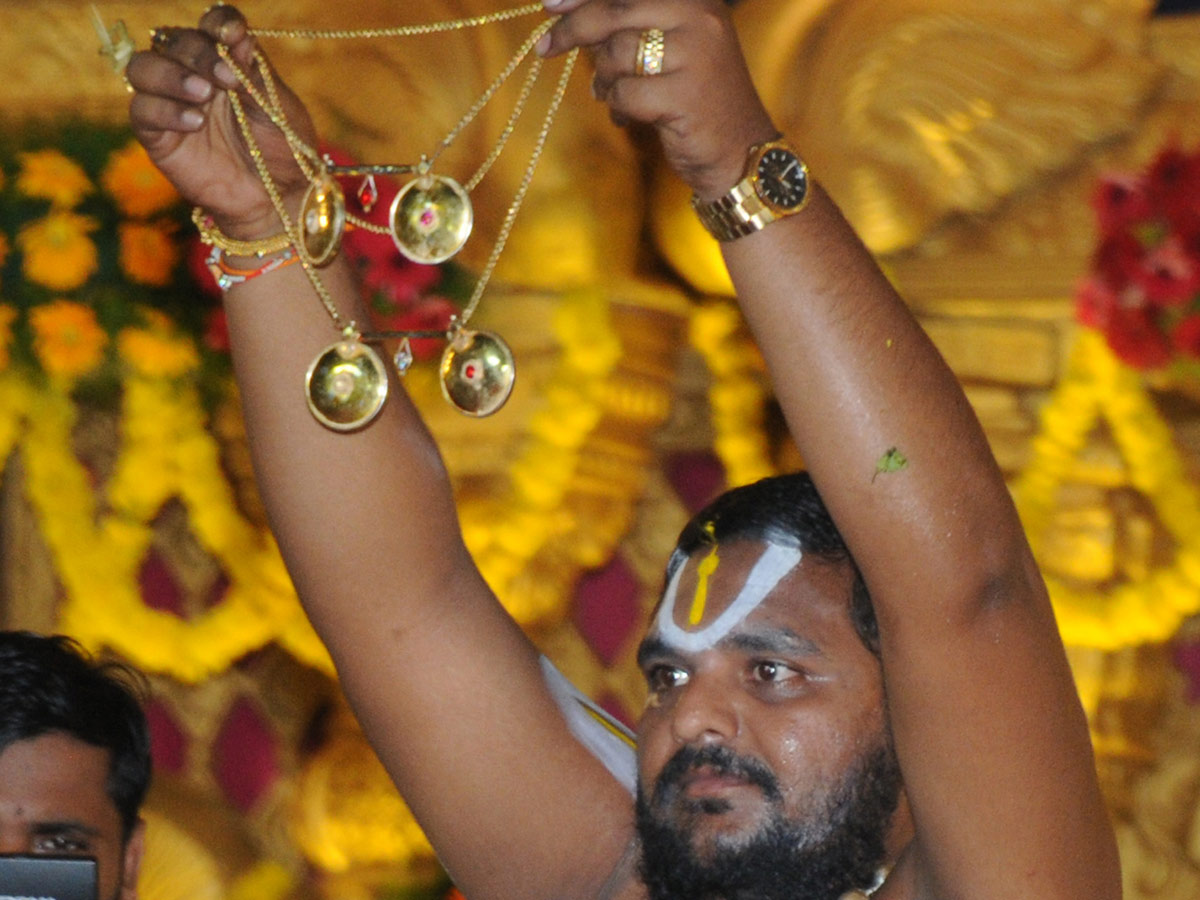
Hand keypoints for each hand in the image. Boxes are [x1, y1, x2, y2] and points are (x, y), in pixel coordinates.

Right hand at [126, 5, 315, 238]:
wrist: (278, 198)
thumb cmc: (283, 151)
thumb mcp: (278, 108)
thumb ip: (254, 73)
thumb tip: (236, 38)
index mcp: (227, 61)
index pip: (211, 25)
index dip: (218, 23)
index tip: (233, 35)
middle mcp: (194, 75)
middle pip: (174, 41)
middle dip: (198, 54)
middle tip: (227, 79)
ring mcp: (171, 104)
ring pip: (143, 68)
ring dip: (171, 75)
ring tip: (203, 96)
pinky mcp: (158, 136)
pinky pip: (142, 111)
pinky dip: (165, 111)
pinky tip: (195, 123)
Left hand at [537, 0, 776, 198]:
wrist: (741, 150)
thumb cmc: (698, 97)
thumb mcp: (672, 45)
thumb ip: (632, 24)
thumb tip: (569, 11)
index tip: (549, 3)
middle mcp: (699, 16)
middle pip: (614, 11)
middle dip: (572, 30)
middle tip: (545, 47)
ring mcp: (696, 54)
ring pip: (616, 54)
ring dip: (604, 79)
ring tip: (612, 94)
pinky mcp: (685, 95)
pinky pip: (625, 93)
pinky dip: (618, 107)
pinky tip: (628, 116)